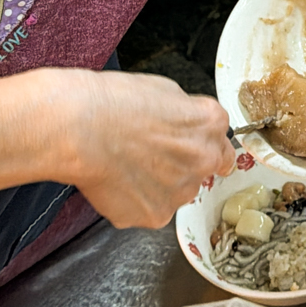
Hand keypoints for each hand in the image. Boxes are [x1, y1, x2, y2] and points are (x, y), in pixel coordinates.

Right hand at [53, 71, 234, 228]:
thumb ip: (188, 115)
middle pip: (202, 170)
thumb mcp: (165, 91)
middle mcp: (203, 161)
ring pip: (176, 192)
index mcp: (209, 125)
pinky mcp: (153, 215)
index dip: (205, 147)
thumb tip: (187, 125)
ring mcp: (179, 192)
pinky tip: (118, 180)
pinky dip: (136, 200)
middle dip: (182, 165)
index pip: (224, 147)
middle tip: (151, 155)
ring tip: (128, 165)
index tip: (194, 149)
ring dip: (160, 184)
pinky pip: (149, 209)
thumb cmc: (115, 103)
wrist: (81, 128)